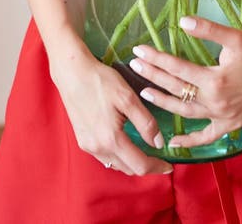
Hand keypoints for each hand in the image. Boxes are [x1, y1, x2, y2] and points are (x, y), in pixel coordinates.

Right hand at [50, 45, 172, 175]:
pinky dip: (118, 155)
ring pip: (116, 164)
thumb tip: (158, 143)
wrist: (72, 73)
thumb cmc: (101, 81)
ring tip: (143, 150)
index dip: (156, 167)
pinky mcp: (82, 140)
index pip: (139, 165)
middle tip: (159, 157)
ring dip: (131, 162)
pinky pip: (104, 156)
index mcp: (111, 139)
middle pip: (128, 168)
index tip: (169, 166)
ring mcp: (87, 145)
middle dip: (145, 166)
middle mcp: (98, 148)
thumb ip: (145, 123)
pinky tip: (123, 142)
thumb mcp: (128, 98)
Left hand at [128, 15, 241, 149]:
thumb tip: (183, 22)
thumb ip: (207, 29)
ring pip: (186, 113)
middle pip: (177, 89)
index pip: (177, 69)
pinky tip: (174, 142)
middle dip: (153, 76)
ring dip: (163, 103)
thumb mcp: (233, 36)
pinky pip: (207, 136)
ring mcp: (222, 116)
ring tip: (144, 93)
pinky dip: (191, 142)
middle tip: (134, 65)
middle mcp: (215, 102)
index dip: (156, 59)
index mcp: (214, 80)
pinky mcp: (229, 124)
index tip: (139, 51)